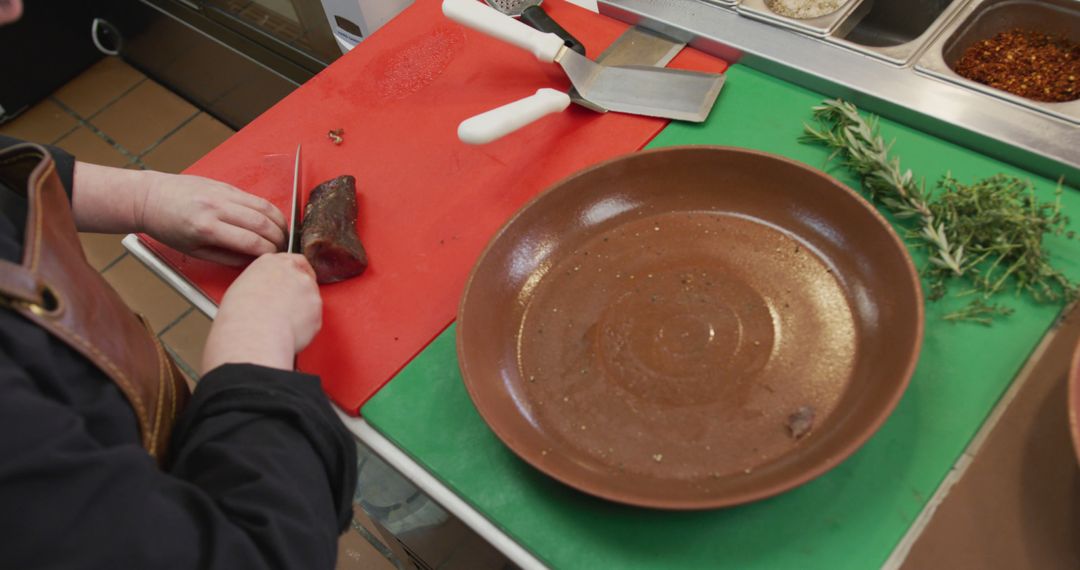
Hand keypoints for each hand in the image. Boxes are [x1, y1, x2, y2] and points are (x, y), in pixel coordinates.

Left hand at [72, 162, 287, 265]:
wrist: (150, 197)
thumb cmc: (167, 227)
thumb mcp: (193, 251)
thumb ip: (225, 257)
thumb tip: (252, 260)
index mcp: (206, 228)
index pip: (251, 242)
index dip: (268, 253)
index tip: (274, 260)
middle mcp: (217, 207)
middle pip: (262, 223)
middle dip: (279, 239)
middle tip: (284, 249)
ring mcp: (222, 193)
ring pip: (264, 207)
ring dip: (280, 223)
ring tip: (284, 235)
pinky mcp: (226, 185)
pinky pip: (255, 198)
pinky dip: (269, 210)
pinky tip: (273, 221)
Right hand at [202, 254, 321, 372]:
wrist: (255, 333)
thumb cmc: (240, 316)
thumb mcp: (240, 289)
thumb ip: (259, 284)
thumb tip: (263, 294)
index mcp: (270, 262)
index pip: (291, 260)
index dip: (294, 272)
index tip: (293, 282)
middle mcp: (292, 271)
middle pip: (304, 277)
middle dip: (300, 291)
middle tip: (289, 306)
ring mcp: (308, 288)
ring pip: (311, 298)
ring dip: (303, 308)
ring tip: (283, 323)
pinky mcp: (317, 308)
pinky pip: (313, 318)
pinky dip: (306, 325)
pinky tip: (290, 331)